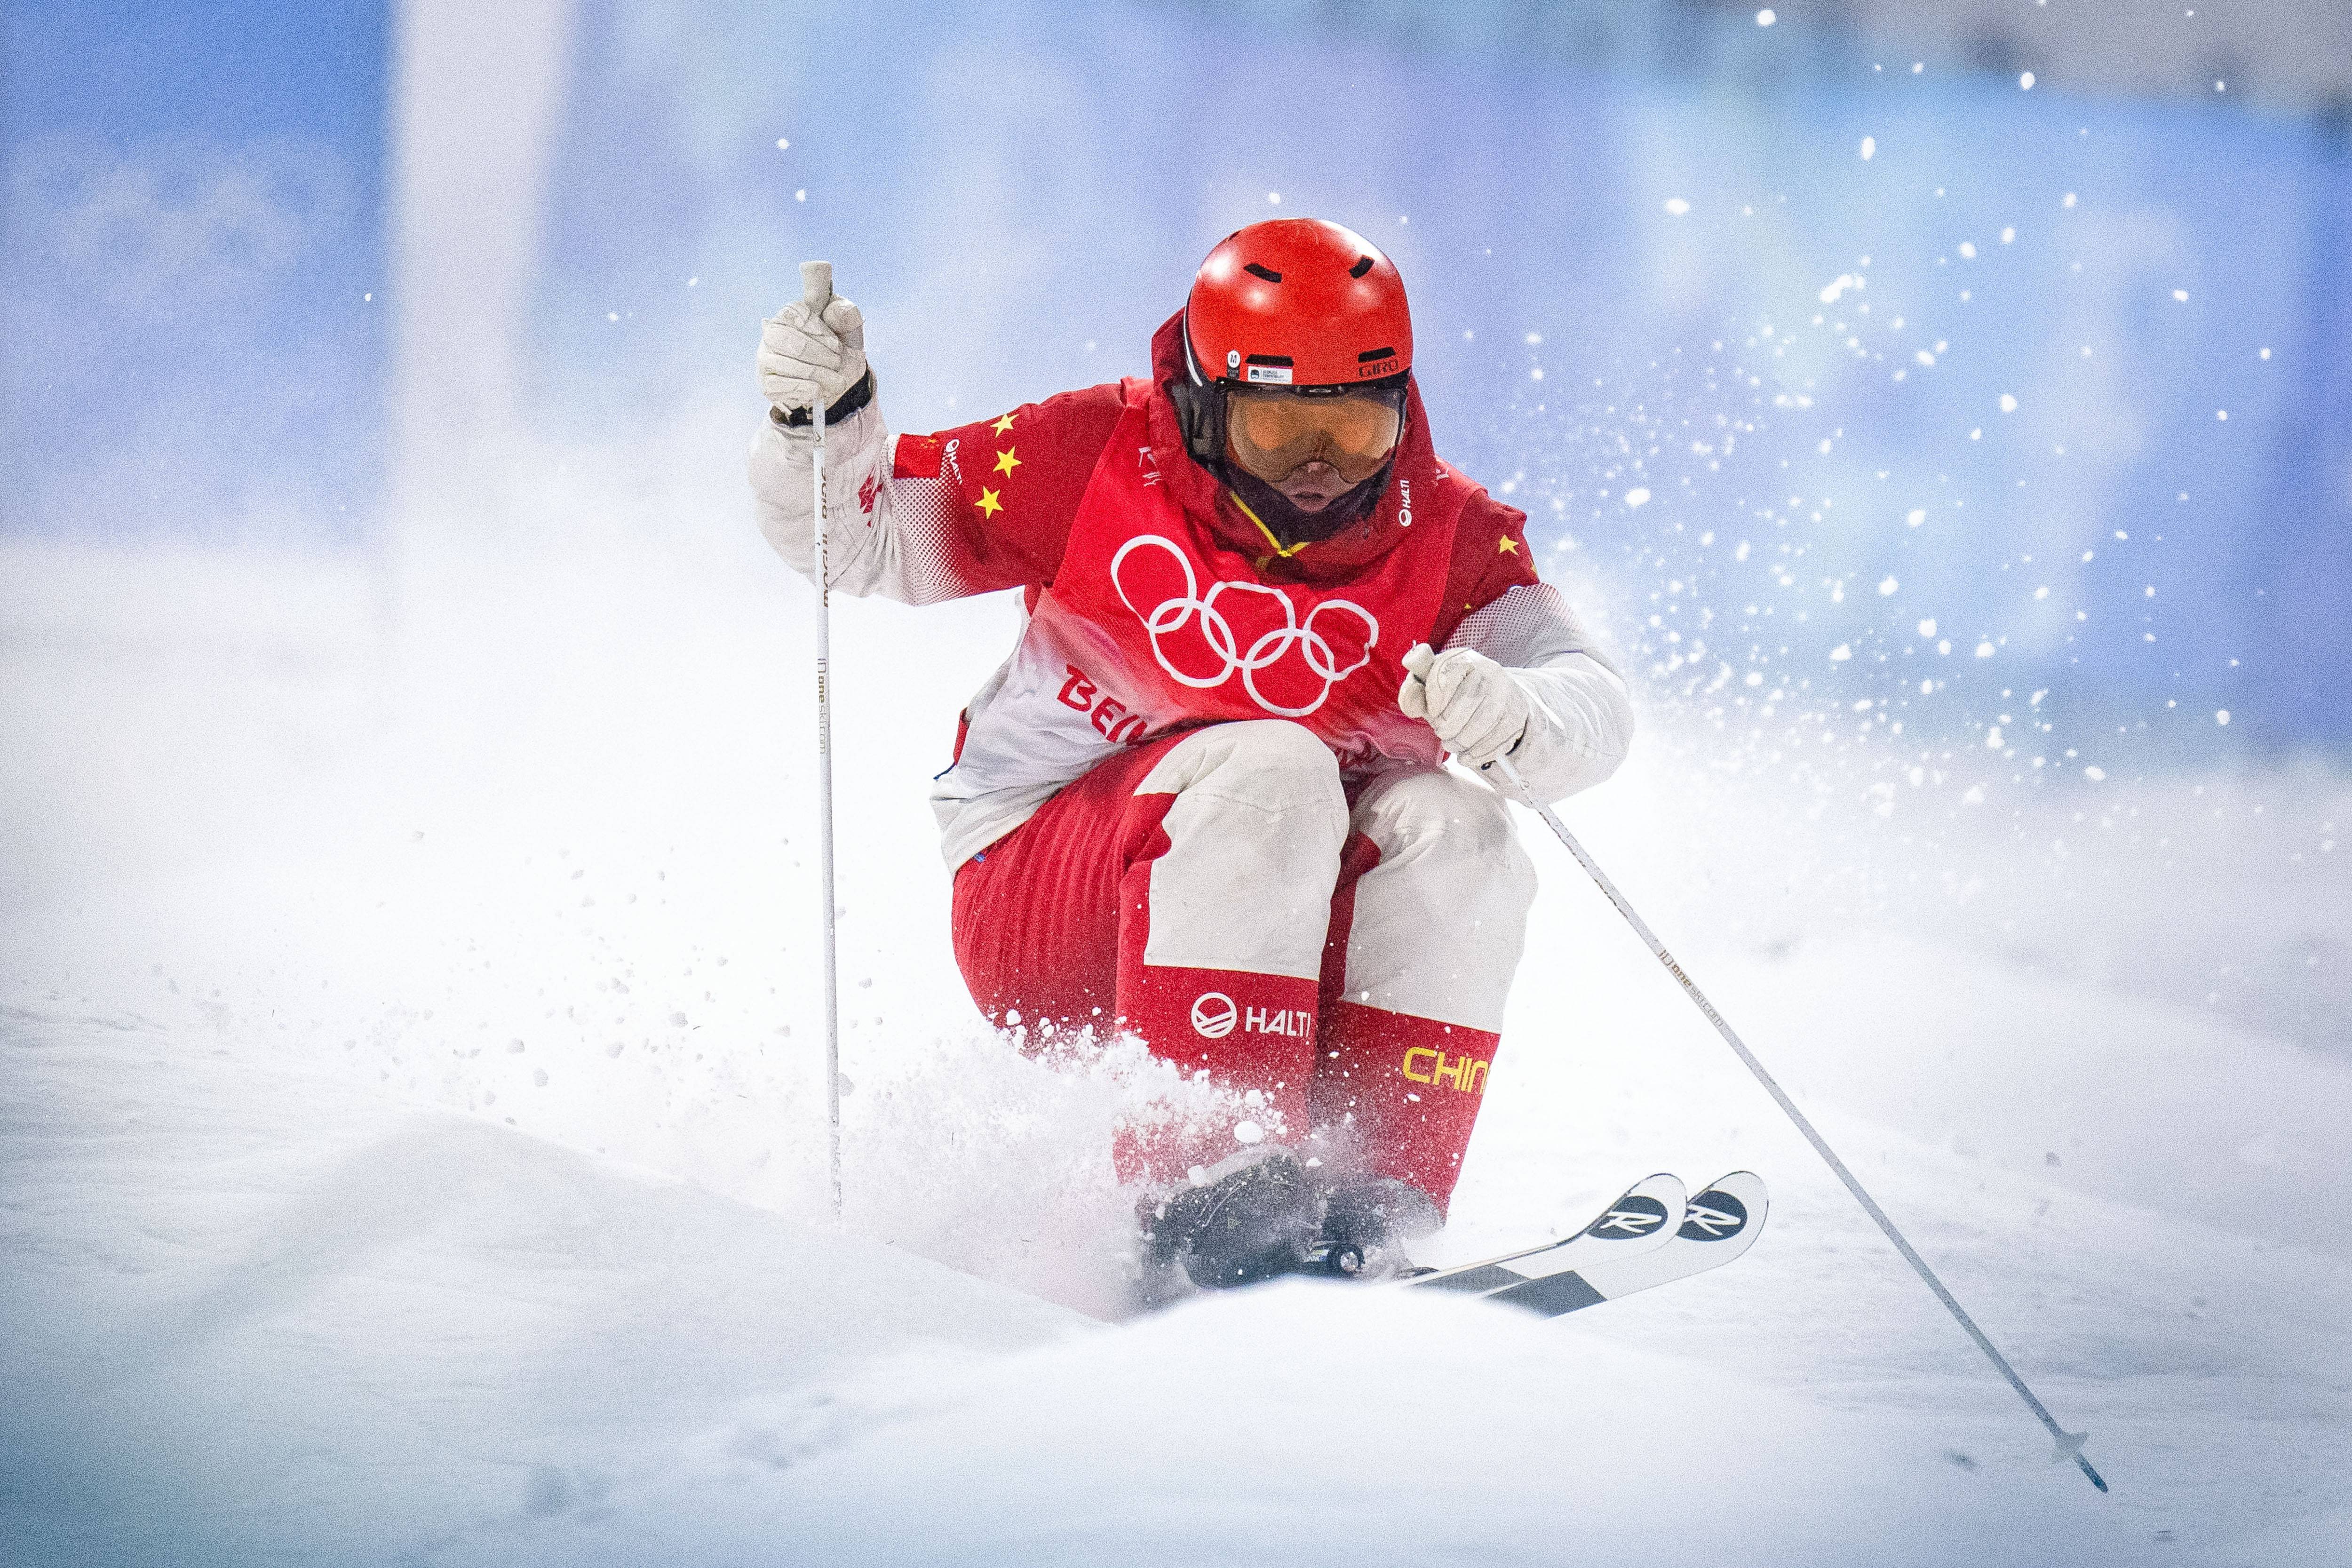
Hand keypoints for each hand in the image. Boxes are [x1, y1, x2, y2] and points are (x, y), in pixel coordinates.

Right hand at [758, 291, 866, 415]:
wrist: (834, 383)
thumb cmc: (838, 352)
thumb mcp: (849, 331)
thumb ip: (846, 315)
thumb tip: (836, 309)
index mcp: (791, 313)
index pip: (795, 312)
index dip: (819, 330)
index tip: (837, 345)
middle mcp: (772, 332)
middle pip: (786, 338)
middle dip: (818, 353)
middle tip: (838, 363)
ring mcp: (766, 358)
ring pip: (786, 363)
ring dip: (817, 373)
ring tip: (836, 380)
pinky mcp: (767, 384)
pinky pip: (782, 385)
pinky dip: (806, 388)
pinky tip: (819, 389)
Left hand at [1399, 643, 1531, 768]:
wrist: (1495, 695)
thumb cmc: (1454, 693)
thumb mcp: (1431, 688)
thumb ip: (1415, 688)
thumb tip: (1410, 685)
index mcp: (1464, 659)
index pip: (1448, 676)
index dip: (1436, 700)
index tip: (1433, 713)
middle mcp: (1490, 671)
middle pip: (1469, 700)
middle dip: (1450, 725)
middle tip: (1442, 735)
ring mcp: (1507, 692)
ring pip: (1486, 721)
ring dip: (1465, 741)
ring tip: (1453, 746)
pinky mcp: (1517, 714)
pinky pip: (1500, 736)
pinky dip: (1481, 752)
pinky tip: (1469, 756)